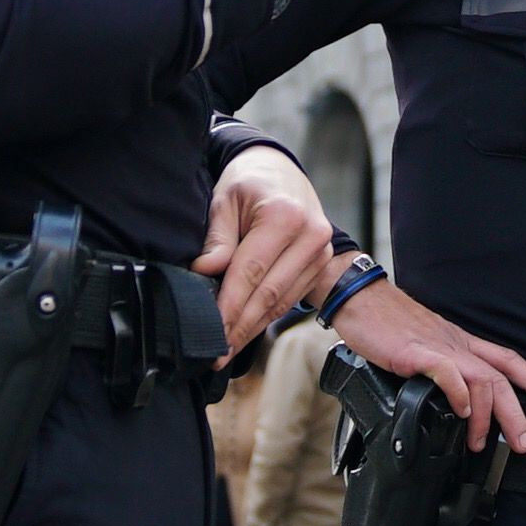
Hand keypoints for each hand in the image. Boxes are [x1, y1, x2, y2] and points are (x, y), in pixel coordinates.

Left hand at [192, 146, 334, 358]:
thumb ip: (217, 238)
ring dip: (252, 328)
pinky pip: (290, 297)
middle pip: (269, 293)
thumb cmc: (249, 183)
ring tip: (226, 350)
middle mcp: (311, 235)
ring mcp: (321, 251)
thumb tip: (204, 273)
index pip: (252, 272)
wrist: (280, 171)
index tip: (210, 330)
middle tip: (215, 354)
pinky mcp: (321, 264)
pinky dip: (266, 316)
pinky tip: (246, 330)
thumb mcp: (225, 200)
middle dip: (240, 327)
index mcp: (285, 216)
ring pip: (281, 301)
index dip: (230, 305)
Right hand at [328, 276, 525, 453]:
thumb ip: (437, 373)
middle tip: (523, 443)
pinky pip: (446, 371)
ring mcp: (437, 347)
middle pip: (499, 377)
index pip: (505, 359)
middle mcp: (455, 344)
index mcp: (458, 343)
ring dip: (487, 415)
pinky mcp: (415, 352)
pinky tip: (461, 411)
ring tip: (481, 442)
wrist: (360, 299)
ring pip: (480, 378)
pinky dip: (459, 393)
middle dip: (516, 412)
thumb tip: (447, 403)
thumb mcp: (422, 348)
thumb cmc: (384, 324)